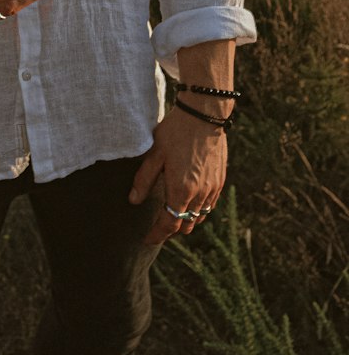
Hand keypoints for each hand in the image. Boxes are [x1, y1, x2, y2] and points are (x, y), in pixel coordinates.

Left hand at [129, 104, 227, 245]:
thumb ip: (144, 180)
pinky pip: (210, 205)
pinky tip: (189, 204)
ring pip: (200, 217)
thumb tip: (133, 201)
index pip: (169, 224)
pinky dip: (199, 211)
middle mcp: (200, 194)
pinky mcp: (220, 180)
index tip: (146, 240)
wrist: (205, 115)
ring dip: (186, 221)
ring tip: (172, 218)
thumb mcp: (154, 154)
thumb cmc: (175, 132)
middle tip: (156, 229)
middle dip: (171, 230)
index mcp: (182, 190)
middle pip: (186, 225)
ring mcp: (213, 188)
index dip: (157, 234)